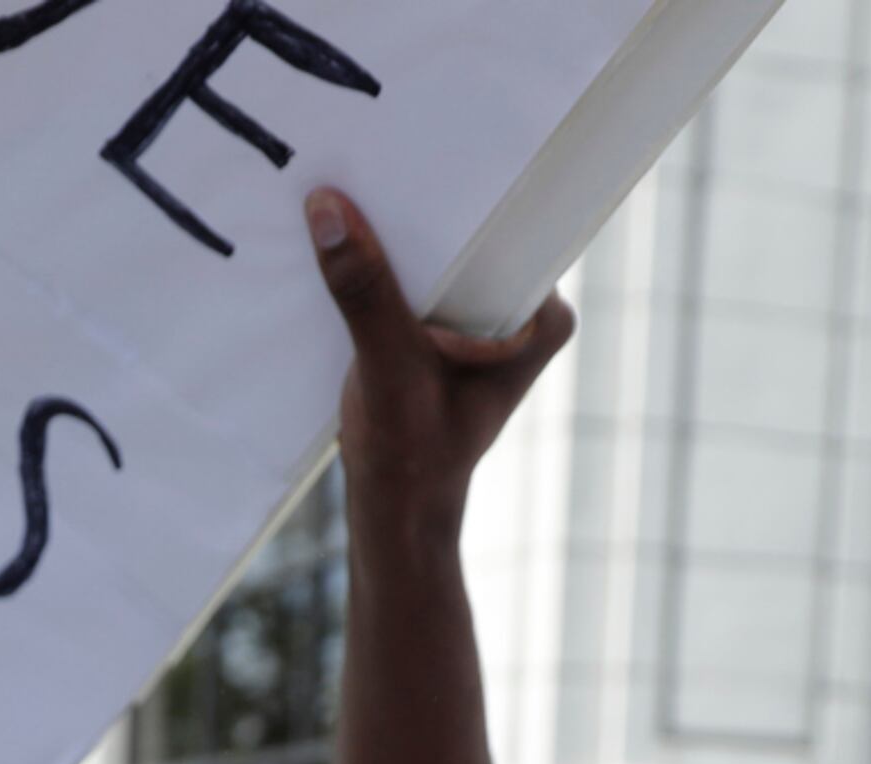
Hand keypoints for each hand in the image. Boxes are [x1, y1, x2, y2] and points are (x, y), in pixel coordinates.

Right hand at [308, 186, 574, 529]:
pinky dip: (386, 263)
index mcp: (542, 318)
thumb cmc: (409, 455)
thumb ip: (365, 292)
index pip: (512, 226)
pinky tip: (349, 233)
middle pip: (476, 234)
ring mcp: (486, 318)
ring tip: (358, 184)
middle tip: (380, 152)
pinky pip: (419, 275)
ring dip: (400, 232)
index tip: (421, 145)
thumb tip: (328, 207)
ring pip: (444, 252)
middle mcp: (523, 310)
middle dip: (428, 207)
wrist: (395, 509)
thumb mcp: (387, 369)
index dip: (466, 188)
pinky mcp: (446, 327)